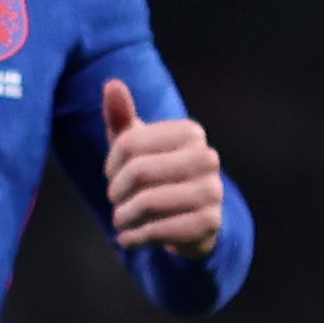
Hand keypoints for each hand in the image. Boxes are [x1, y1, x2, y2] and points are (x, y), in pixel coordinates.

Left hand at [102, 80, 224, 258]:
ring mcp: (213, 191)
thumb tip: (111, 84)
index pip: (129, 143)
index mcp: (190, 132)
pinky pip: (159, 231)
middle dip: (116, 192)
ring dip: (123, 217)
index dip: (111, 164)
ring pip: (147, 203)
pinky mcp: (209, 223)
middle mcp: (207, 158)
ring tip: (121, 220)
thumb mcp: (134, 146)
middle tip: (116, 201)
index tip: (113, 175)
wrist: (189, 221)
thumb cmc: (154, 175)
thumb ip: (121, 117)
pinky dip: (134, 237)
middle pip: (138, 172)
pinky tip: (129, 238)